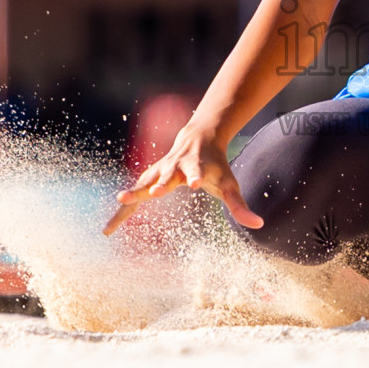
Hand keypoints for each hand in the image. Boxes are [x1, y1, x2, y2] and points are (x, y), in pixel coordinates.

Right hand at [104, 125, 263, 234]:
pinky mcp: (148, 177)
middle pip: (164, 177)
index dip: (196, 176)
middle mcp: (174, 167)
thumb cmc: (216, 165)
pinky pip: (134, 196)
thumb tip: (258, 224)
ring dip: (130, 199)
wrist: (198, 138)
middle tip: (152, 195)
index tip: (195, 183)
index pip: (196, 172)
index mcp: (195, 167)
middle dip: (157, 186)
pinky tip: (109, 229)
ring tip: (114, 218)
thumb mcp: (230, 184)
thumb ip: (240, 205)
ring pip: (141, 185)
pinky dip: (123, 210)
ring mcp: (158, 171)